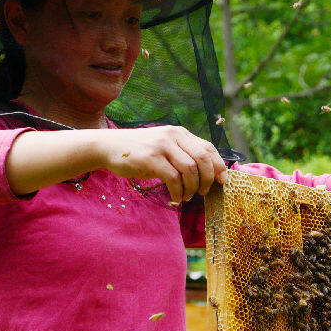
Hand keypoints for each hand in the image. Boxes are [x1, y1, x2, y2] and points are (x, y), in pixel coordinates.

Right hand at [100, 126, 227, 203]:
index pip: (208, 148)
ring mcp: (161, 146)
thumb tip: (208, 172)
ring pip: (189, 170)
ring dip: (191, 188)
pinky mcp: (150, 158)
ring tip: (186, 196)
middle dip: (207, 180)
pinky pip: (173, 178)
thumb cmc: (139, 151)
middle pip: (203, 159)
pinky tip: (175, 198)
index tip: (221, 181)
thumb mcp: (164, 146)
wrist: (109, 146)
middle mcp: (173, 136)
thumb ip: (183, 153)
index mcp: (180, 133)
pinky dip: (178, 192)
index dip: (219, 166)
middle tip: (202, 192)